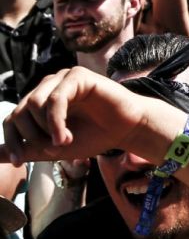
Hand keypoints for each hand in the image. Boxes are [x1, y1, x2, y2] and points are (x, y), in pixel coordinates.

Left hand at [0, 68, 152, 166]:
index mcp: (40, 101)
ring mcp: (63, 79)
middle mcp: (48, 87)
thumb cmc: (94, 136)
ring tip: (63, 143)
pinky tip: (67, 136)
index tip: (20, 162)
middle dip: (31, 137)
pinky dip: (56, 122)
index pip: (12, 119)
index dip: (12, 141)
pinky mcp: (78, 76)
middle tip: (52, 150)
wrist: (126, 130)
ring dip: (45, 130)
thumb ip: (26, 149)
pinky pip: (55, 99)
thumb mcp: (53, 147)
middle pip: (20, 112)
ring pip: (35, 104)